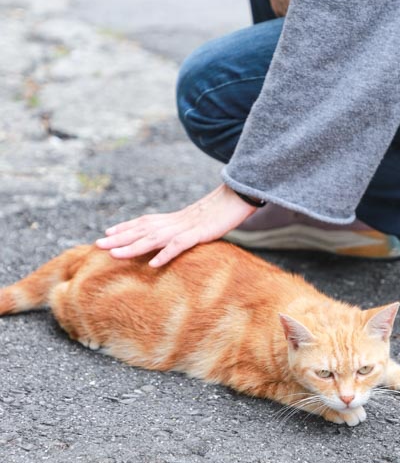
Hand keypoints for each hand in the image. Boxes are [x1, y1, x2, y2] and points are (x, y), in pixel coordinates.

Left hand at [96, 184, 255, 266]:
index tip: (107, 233)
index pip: (144, 221)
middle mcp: (174, 222)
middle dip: (119, 238)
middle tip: (97, 244)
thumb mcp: (199, 221)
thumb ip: (185, 228)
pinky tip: (152, 264)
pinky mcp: (198, 234)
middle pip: (141, 230)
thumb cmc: (221, 211)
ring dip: (132, 247)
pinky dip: (165, 254)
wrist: (238, 198)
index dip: (125, 227)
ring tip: (114, 255)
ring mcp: (185, 228)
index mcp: (173, 218)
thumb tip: (176, 236)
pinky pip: (178, 246)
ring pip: (153, 238)